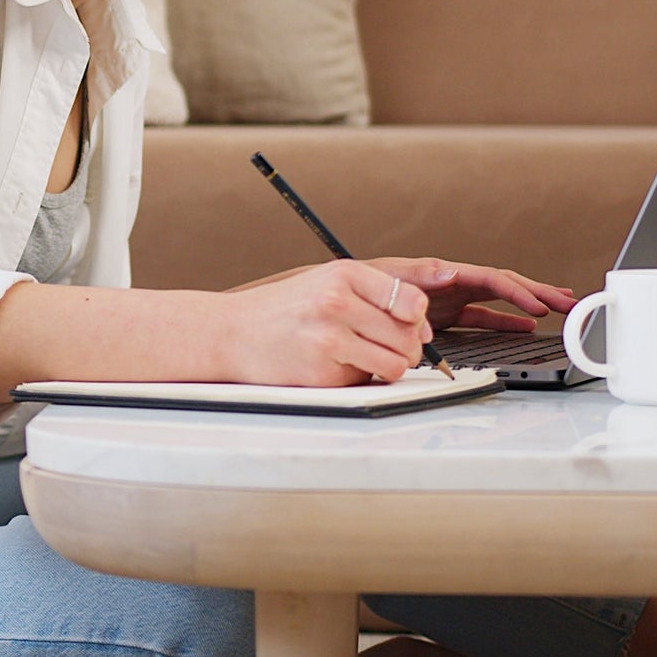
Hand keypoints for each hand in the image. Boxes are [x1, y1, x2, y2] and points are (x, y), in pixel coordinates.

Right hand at [221, 259, 435, 386]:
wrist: (233, 332)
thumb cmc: (286, 307)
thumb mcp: (329, 280)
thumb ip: (377, 294)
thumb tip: (423, 327)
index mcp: (345, 274)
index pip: (412, 300)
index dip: (418, 319)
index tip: (412, 324)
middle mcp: (338, 303)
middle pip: (408, 336)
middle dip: (408, 347)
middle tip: (388, 346)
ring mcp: (329, 339)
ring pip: (395, 364)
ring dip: (390, 366)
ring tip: (368, 357)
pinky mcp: (322, 373)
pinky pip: (366, 381)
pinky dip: (359, 377)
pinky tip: (337, 364)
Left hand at [363, 258, 576, 332]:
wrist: (340, 299)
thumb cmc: (362, 284)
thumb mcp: (388, 277)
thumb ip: (419, 276)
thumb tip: (450, 272)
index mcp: (445, 273)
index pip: (492, 279)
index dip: (518, 292)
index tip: (540, 306)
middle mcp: (453, 283)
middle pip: (505, 284)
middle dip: (538, 292)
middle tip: (569, 301)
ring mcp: (452, 299)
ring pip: (500, 300)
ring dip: (529, 304)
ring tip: (559, 308)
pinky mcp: (446, 315)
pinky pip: (485, 317)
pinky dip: (506, 322)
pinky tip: (526, 328)